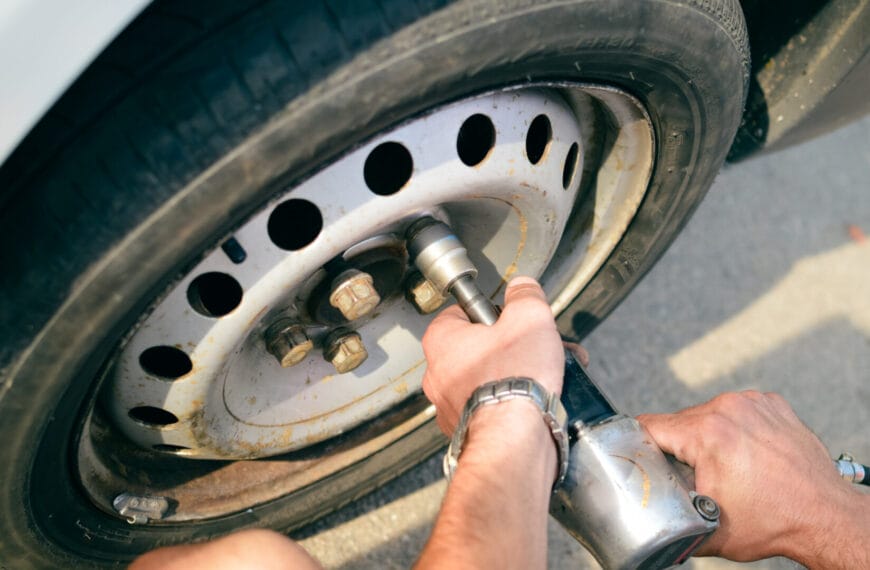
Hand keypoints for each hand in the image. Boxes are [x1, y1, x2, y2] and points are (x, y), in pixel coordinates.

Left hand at [421, 276, 563, 434]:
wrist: (515, 441)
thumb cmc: (514, 379)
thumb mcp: (530, 317)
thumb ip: (525, 295)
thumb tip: (522, 287)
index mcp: (441, 340)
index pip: (461, 312)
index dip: (492, 313)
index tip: (511, 319)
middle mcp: (437, 374)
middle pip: (478, 347)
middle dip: (512, 346)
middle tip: (537, 348)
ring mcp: (449, 406)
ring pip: (486, 378)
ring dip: (515, 374)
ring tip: (547, 375)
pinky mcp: (467, 430)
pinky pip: (490, 407)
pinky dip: (511, 402)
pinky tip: (536, 401)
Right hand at [638, 391, 864, 563]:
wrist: (825, 517)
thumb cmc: (774, 522)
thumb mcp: (707, 524)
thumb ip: (667, 512)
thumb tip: (645, 512)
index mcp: (708, 432)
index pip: (650, 425)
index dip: (638, 444)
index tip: (639, 458)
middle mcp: (729, 408)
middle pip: (680, 420)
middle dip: (677, 446)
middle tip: (688, 474)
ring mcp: (753, 402)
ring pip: (708, 413)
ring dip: (706, 435)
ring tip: (721, 465)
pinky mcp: (772, 403)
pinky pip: (737, 410)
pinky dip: (735, 428)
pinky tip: (744, 453)